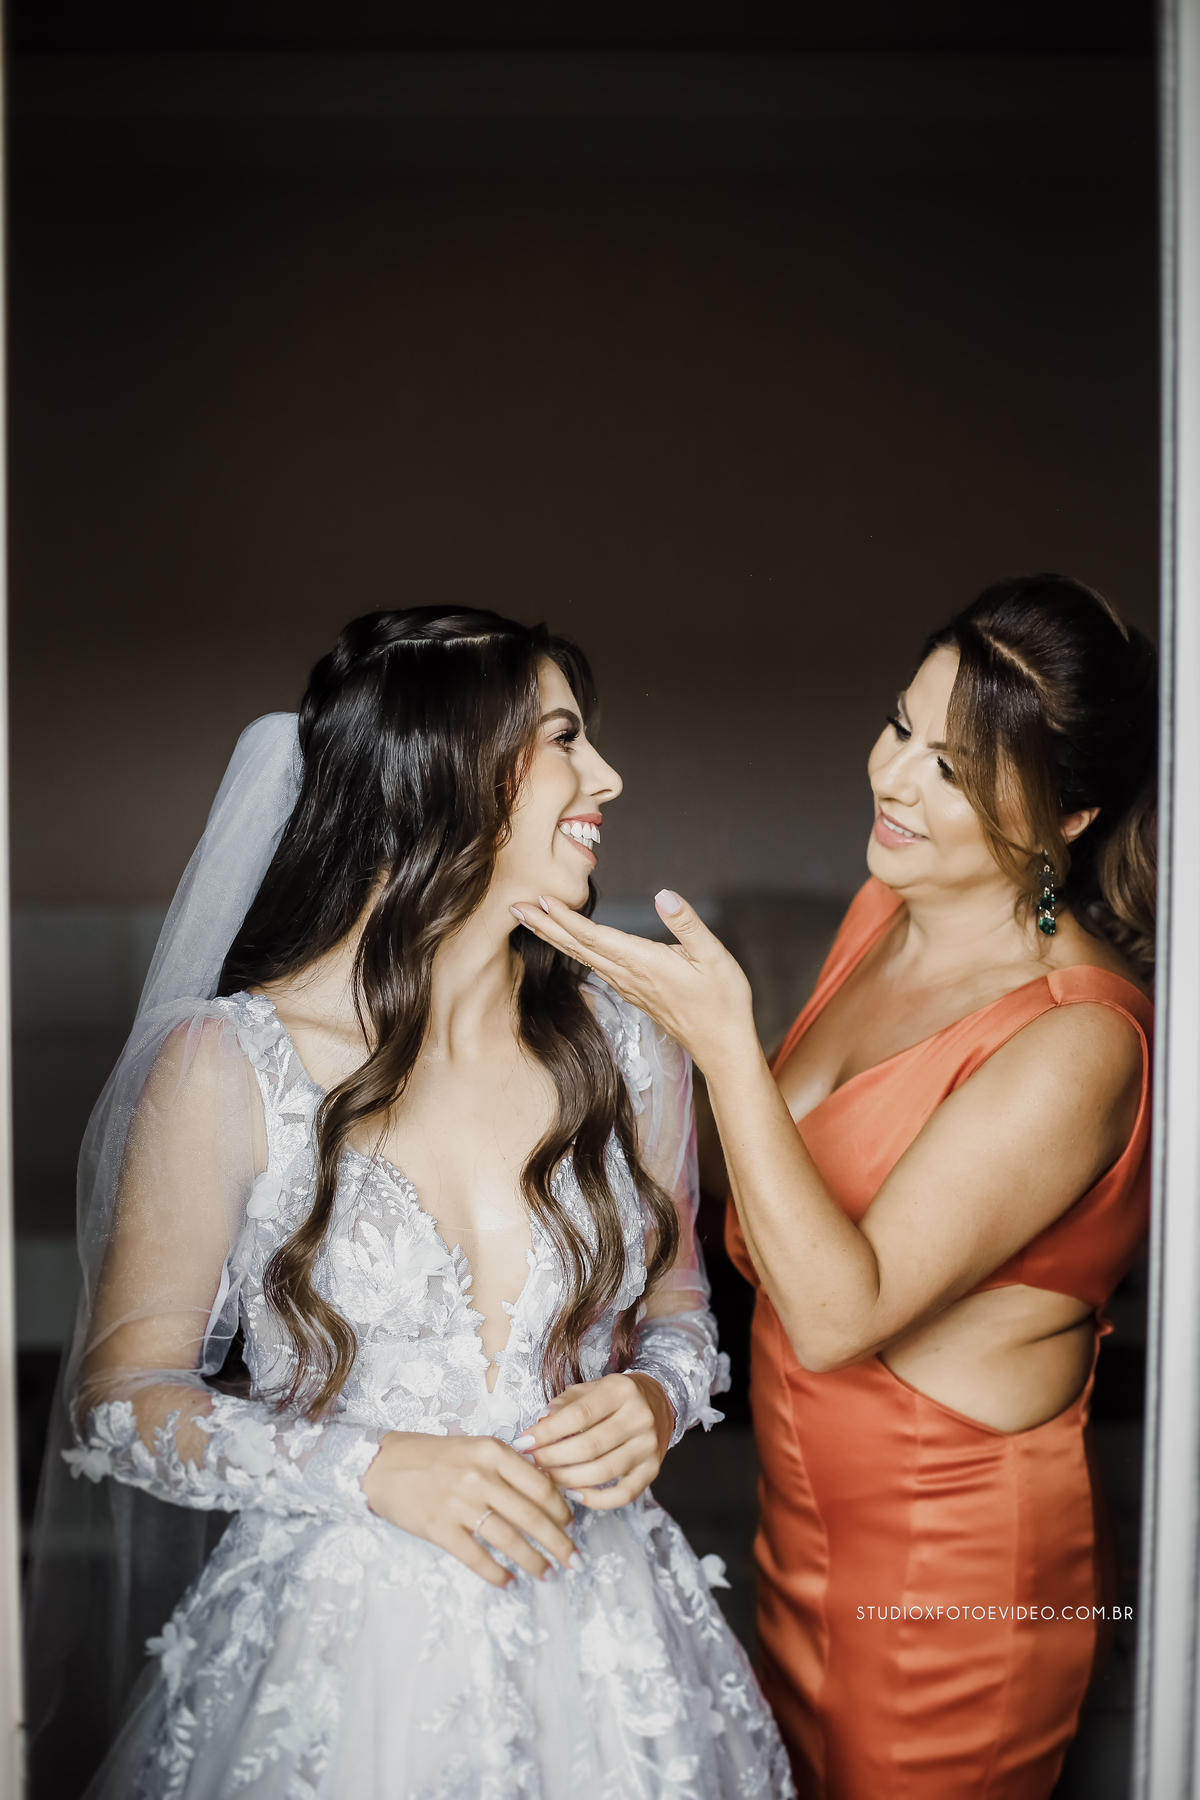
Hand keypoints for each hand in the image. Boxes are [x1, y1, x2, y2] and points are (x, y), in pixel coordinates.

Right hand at [361, 1430, 578, 1587]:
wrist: (383, 1464)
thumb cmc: (433, 1455)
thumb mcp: (475, 1447)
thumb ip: (507, 1467)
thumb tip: (546, 1492)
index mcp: (493, 1452)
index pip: (541, 1485)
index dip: (561, 1509)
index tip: (571, 1525)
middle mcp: (480, 1476)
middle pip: (532, 1516)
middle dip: (559, 1543)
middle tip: (575, 1561)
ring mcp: (459, 1504)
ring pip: (509, 1539)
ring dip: (534, 1561)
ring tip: (548, 1574)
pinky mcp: (440, 1529)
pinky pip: (476, 1557)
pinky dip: (496, 1574)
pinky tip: (508, 1583)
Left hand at [509, 890, 755, 1075]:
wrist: (722, 1045)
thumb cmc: (722, 1001)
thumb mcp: (713, 955)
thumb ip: (686, 923)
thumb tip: (663, 895)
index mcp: (644, 962)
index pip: (596, 937)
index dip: (566, 919)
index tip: (541, 901)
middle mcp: (629, 975)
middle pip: (578, 948)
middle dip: (545, 926)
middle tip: (515, 907)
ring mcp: (629, 986)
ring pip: (583, 958)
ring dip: (555, 937)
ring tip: (532, 920)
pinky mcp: (634, 993)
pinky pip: (596, 968)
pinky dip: (575, 950)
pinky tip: (568, 944)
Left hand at [514, 1372, 674, 1509]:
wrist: (659, 1401)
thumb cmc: (614, 1397)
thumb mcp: (589, 1389)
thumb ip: (564, 1405)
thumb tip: (540, 1426)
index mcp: (620, 1390)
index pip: (578, 1415)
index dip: (547, 1432)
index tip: (524, 1442)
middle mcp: (638, 1417)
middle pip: (589, 1446)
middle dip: (552, 1458)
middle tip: (531, 1463)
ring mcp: (648, 1446)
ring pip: (603, 1472)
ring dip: (568, 1479)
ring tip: (546, 1478)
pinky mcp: (652, 1470)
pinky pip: (623, 1494)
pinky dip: (596, 1499)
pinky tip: (574, 1493)